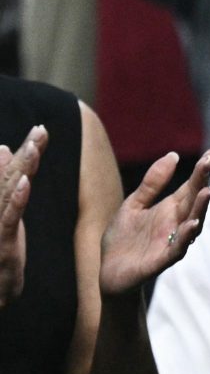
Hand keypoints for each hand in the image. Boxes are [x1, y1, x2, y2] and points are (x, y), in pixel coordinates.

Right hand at [0, 126, 47, 307]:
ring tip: (34, 147)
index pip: (13, 172)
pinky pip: (9, 218)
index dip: (27, 150)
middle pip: (11, 176)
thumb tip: (5, 150)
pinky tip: (25, 183)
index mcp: (0, 201)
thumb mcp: (7, 215)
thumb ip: (7, 183)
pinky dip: (16, 199)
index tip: (42, 129)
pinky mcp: (2, 243)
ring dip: (22, 169)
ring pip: (9, 192)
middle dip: (28, 152)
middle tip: (41, 130)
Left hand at [98, 148, 209, 295]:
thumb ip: (153, 183)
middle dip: (203, 181)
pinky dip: (186, 237)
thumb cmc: (123, 238)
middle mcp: (176, 223)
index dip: (202, 170)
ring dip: (201, 208)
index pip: (191, 185)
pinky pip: (178, 248)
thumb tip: (173, 155)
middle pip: (194, 200)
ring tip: (207, 190)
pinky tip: (192, 224)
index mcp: (170, 208)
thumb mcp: (134, 204)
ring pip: (192, 223)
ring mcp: (171, 241)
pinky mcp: (162, 260)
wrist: (108, 272)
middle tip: (209, 161)